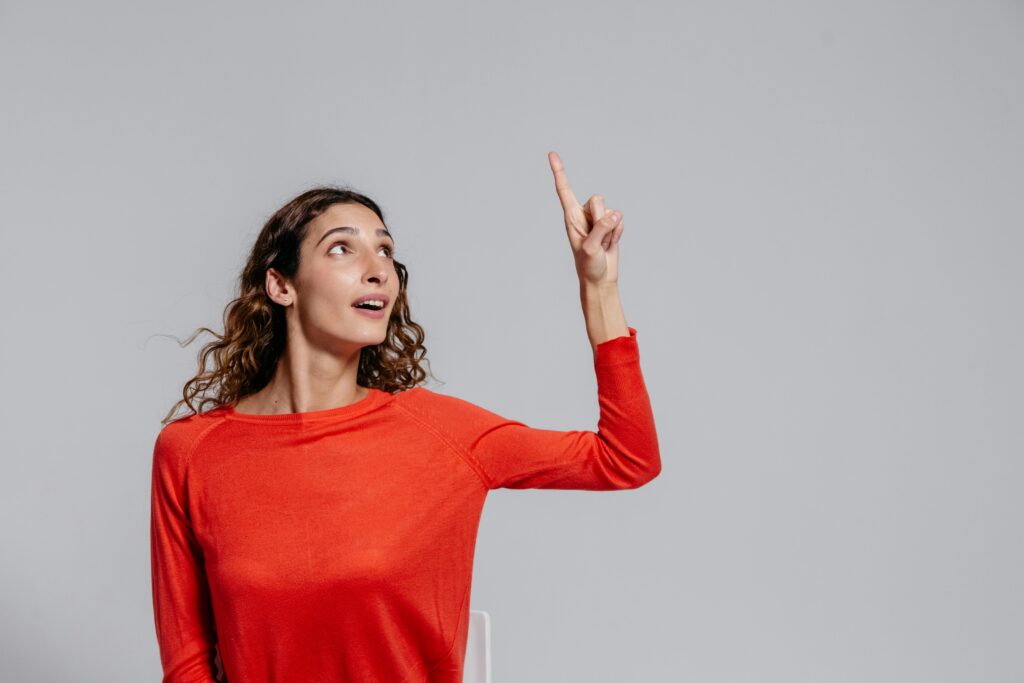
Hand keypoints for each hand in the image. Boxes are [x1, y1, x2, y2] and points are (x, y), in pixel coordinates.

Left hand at [547, 151, 623, 285]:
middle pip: (598, 199)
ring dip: (611, 230)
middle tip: (596, 239)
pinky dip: (619, 234)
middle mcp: (584, 215)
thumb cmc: (589, 266)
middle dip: (601, 219)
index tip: (551, 154)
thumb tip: (614, 214)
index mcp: (571, 217)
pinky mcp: (611, 225)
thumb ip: (601, 229)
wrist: (601, 279)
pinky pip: (621, 221)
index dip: (559, 171)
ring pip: (612, 211)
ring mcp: (598, 220)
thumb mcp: (591, 249)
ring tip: (603, 244)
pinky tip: (611, 244)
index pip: (564, 190)